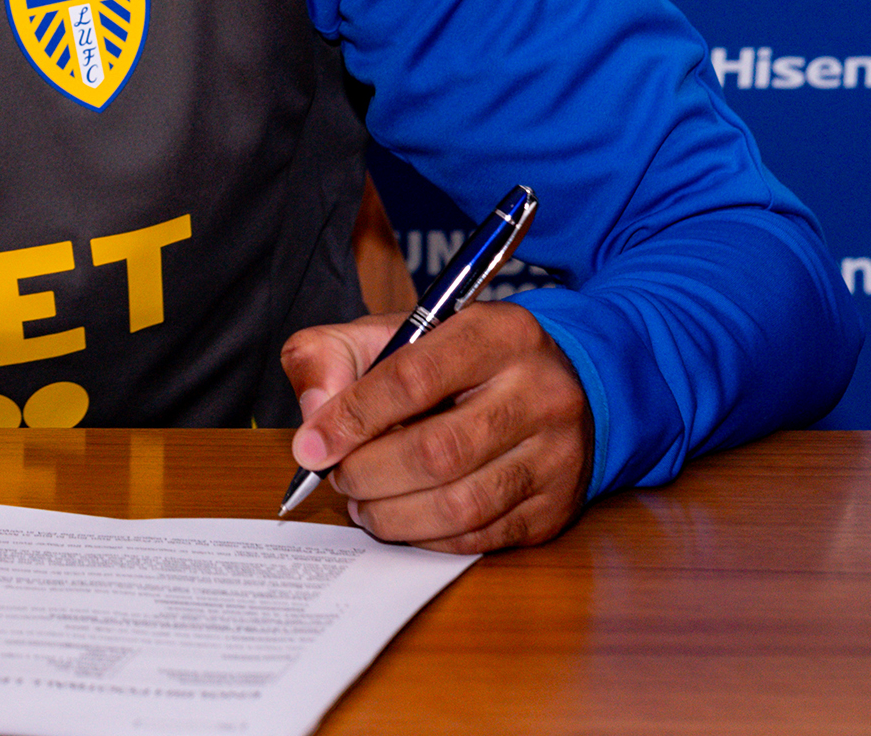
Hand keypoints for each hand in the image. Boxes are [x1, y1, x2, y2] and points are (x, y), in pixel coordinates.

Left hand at [280, 300, 591, 551]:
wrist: (545, 388)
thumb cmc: (457, 363)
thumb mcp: (394, 334)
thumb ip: (334, 355)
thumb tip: (315, 416)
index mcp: (498, 333)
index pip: (413, 378)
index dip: (353, 417)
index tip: (313, 446)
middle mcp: (541, 391)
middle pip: (438, 451)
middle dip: (369, 473)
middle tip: (340, 477)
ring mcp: (557, 453)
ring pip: (460, 505)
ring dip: (392, 516)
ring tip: (362, 504)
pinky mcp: (557, 506)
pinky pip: (480, 538)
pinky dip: (427, 538)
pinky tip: (402, 521)